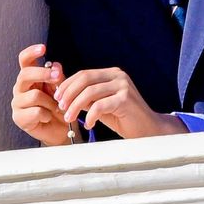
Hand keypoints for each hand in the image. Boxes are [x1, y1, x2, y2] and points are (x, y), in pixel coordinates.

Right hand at [11, 44, 68, 144]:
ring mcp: (17, 103)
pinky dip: (47, 114)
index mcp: (30, 78)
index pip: (24, 61)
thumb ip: (57, 77)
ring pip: (34, 95)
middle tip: (57, 77)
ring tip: (56, 108)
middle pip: (25, 74)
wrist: (60, 129)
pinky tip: (49, 117)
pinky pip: (36, 111)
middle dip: (43, 74)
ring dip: (51, 102)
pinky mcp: (19, 118)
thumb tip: (56, 64)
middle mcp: (20, 88)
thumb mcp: (61, 89)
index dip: (31, 52)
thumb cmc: (59, 106)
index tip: (43, 48)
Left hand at [54, 66, 183, 138]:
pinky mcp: (126, 99)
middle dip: (69, 94)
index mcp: (111, 74)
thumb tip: (60, 93)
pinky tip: (89, 125)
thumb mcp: (99, 103)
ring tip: (69, 119)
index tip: (57, 98)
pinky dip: (90, 116)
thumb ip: (85, 97)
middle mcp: (118, 76)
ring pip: (90, 92)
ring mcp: (123, 86)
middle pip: (85, 79)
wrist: (147, 129)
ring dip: (75, 106)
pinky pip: (100, 105)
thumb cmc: (122, 117)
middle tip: (61, 108)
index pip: (83, 74)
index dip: (67, 85)